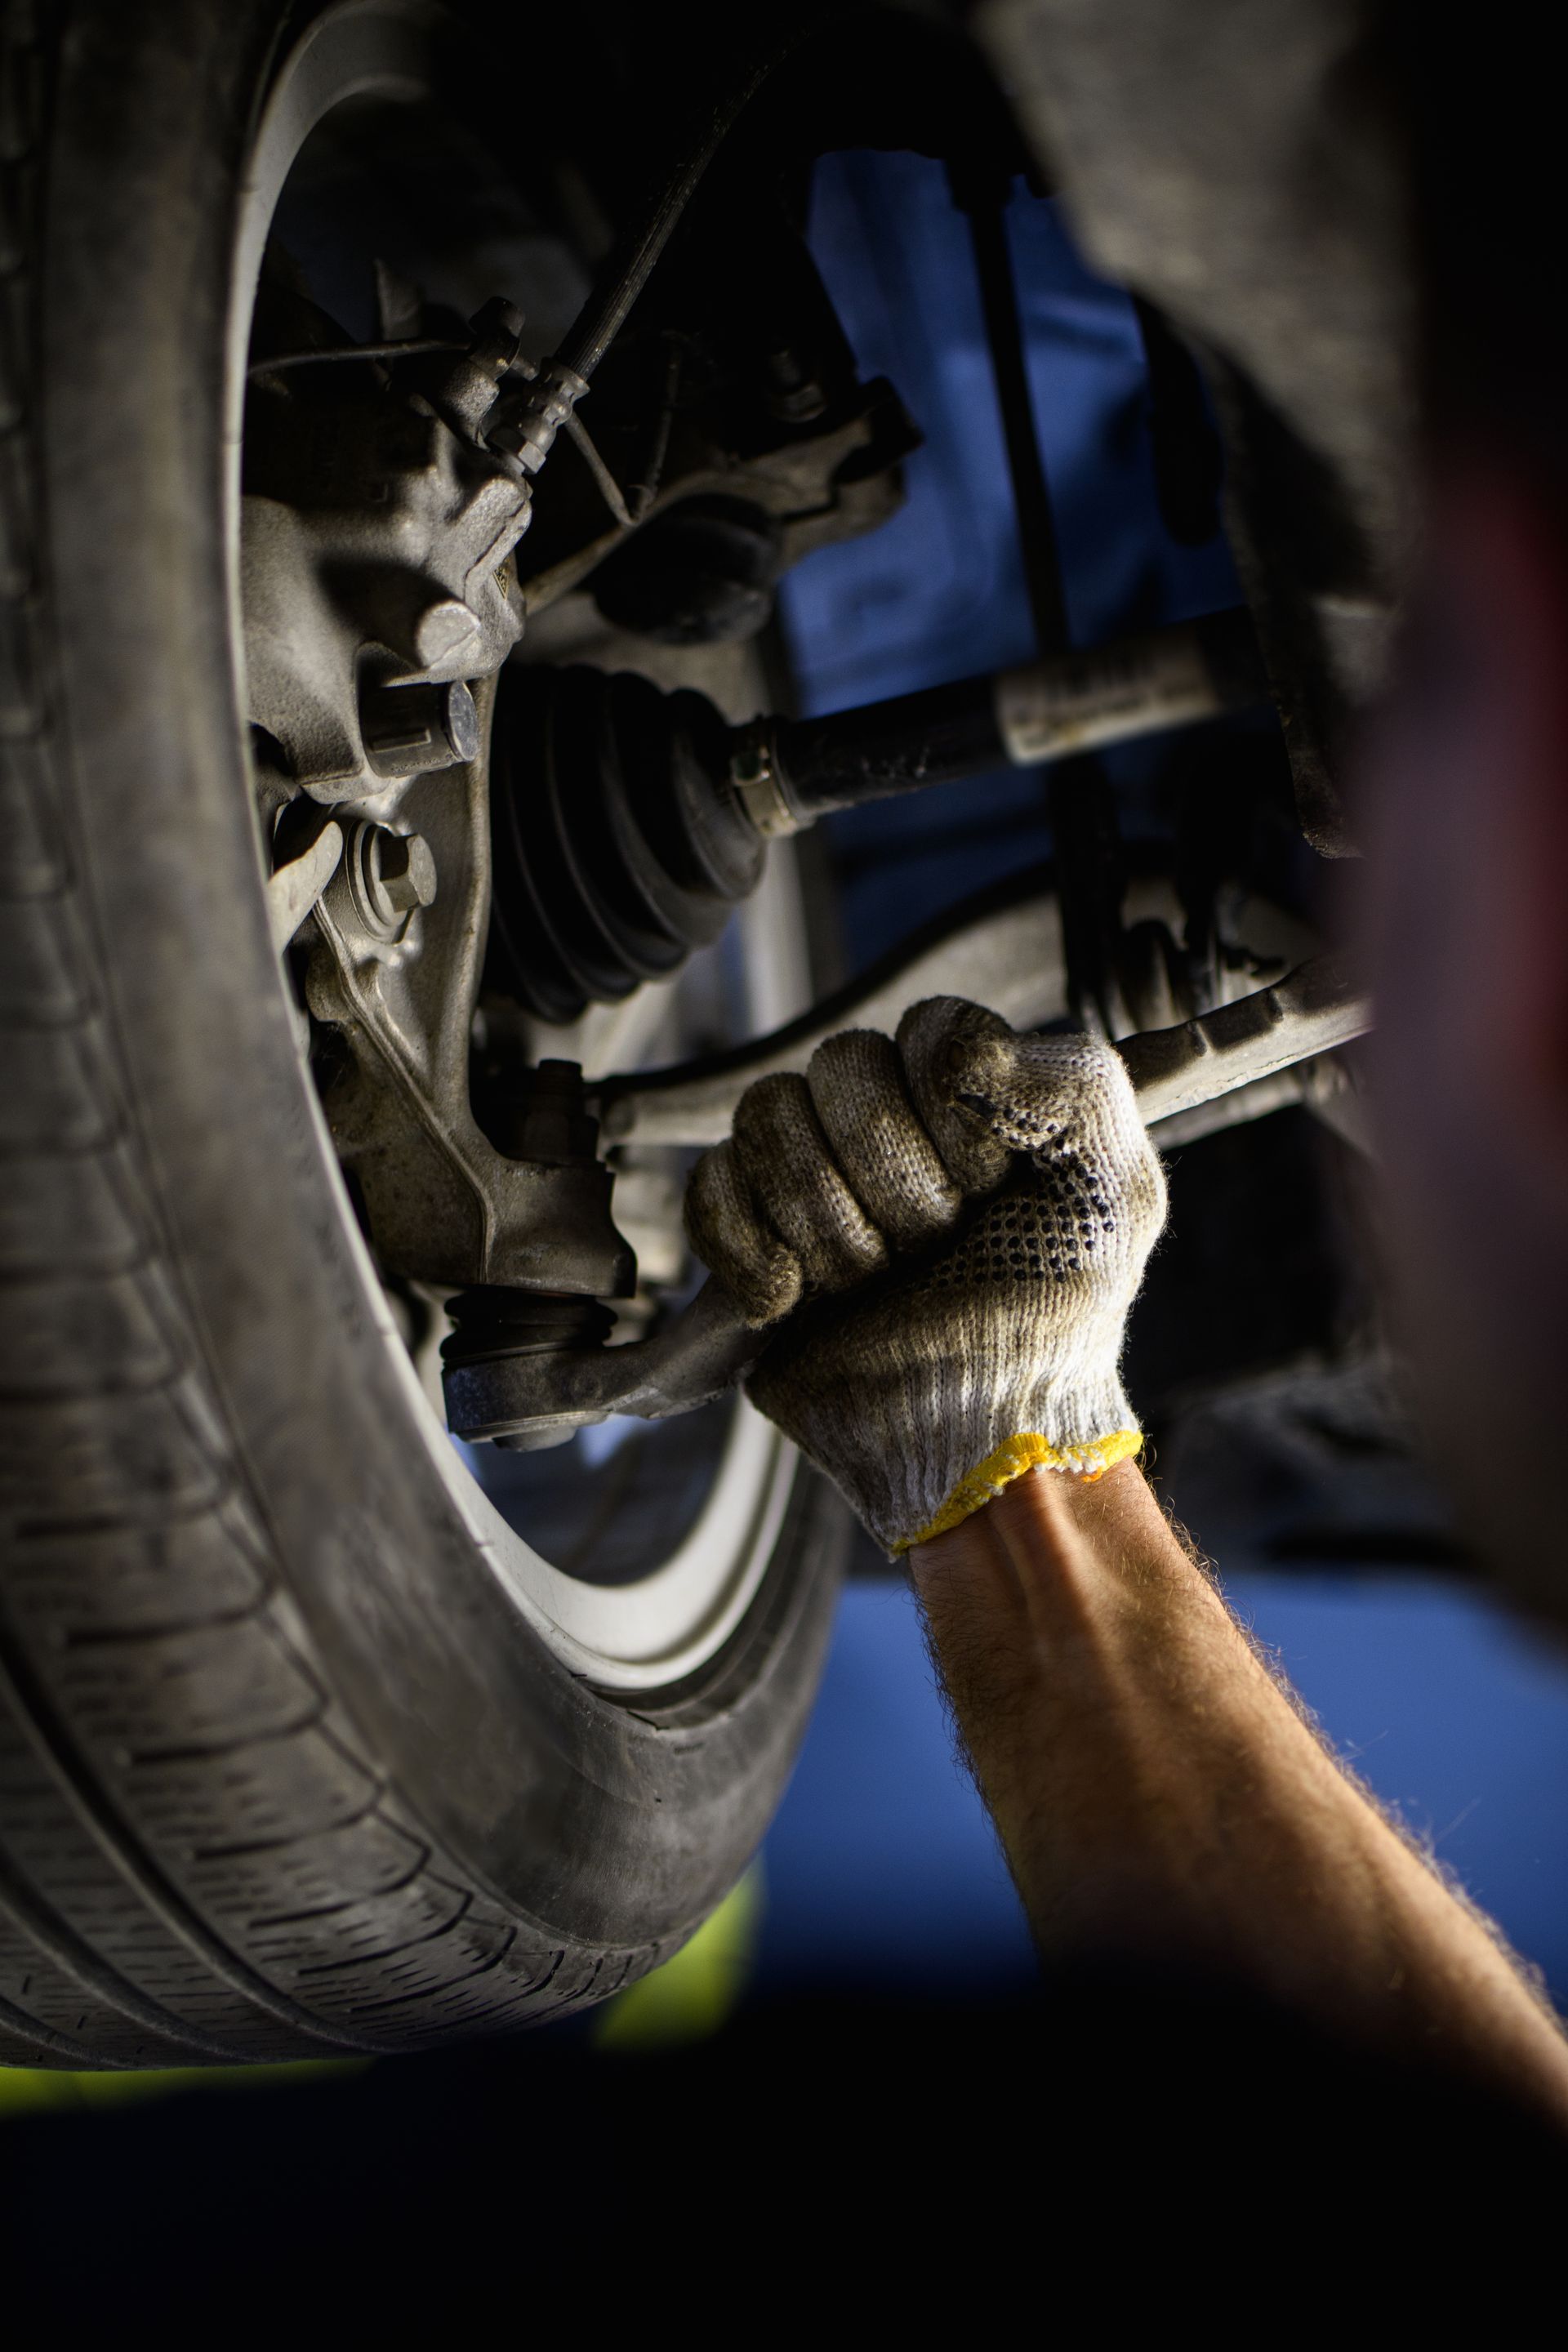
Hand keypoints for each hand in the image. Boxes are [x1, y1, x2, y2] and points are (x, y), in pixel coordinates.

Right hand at [684, 997, 1166, 1553]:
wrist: (981, 1435)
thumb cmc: (1057, 1320)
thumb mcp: (1119, 1189)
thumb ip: (1076, 1084)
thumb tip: (957, 1054)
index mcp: (970, 1093)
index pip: (927, 1031)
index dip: (955, 1114)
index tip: (991, 1188)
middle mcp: (886, 1120)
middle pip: (839, 1066)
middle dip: (896, 1179)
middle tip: (934, 1247)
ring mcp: (810, 1176)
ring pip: (766, 1115)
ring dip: (831, 1220)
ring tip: (875, 1280)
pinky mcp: (748, 1238)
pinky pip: (708, 1188)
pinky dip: (750, 1252)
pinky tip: (796, 1301)